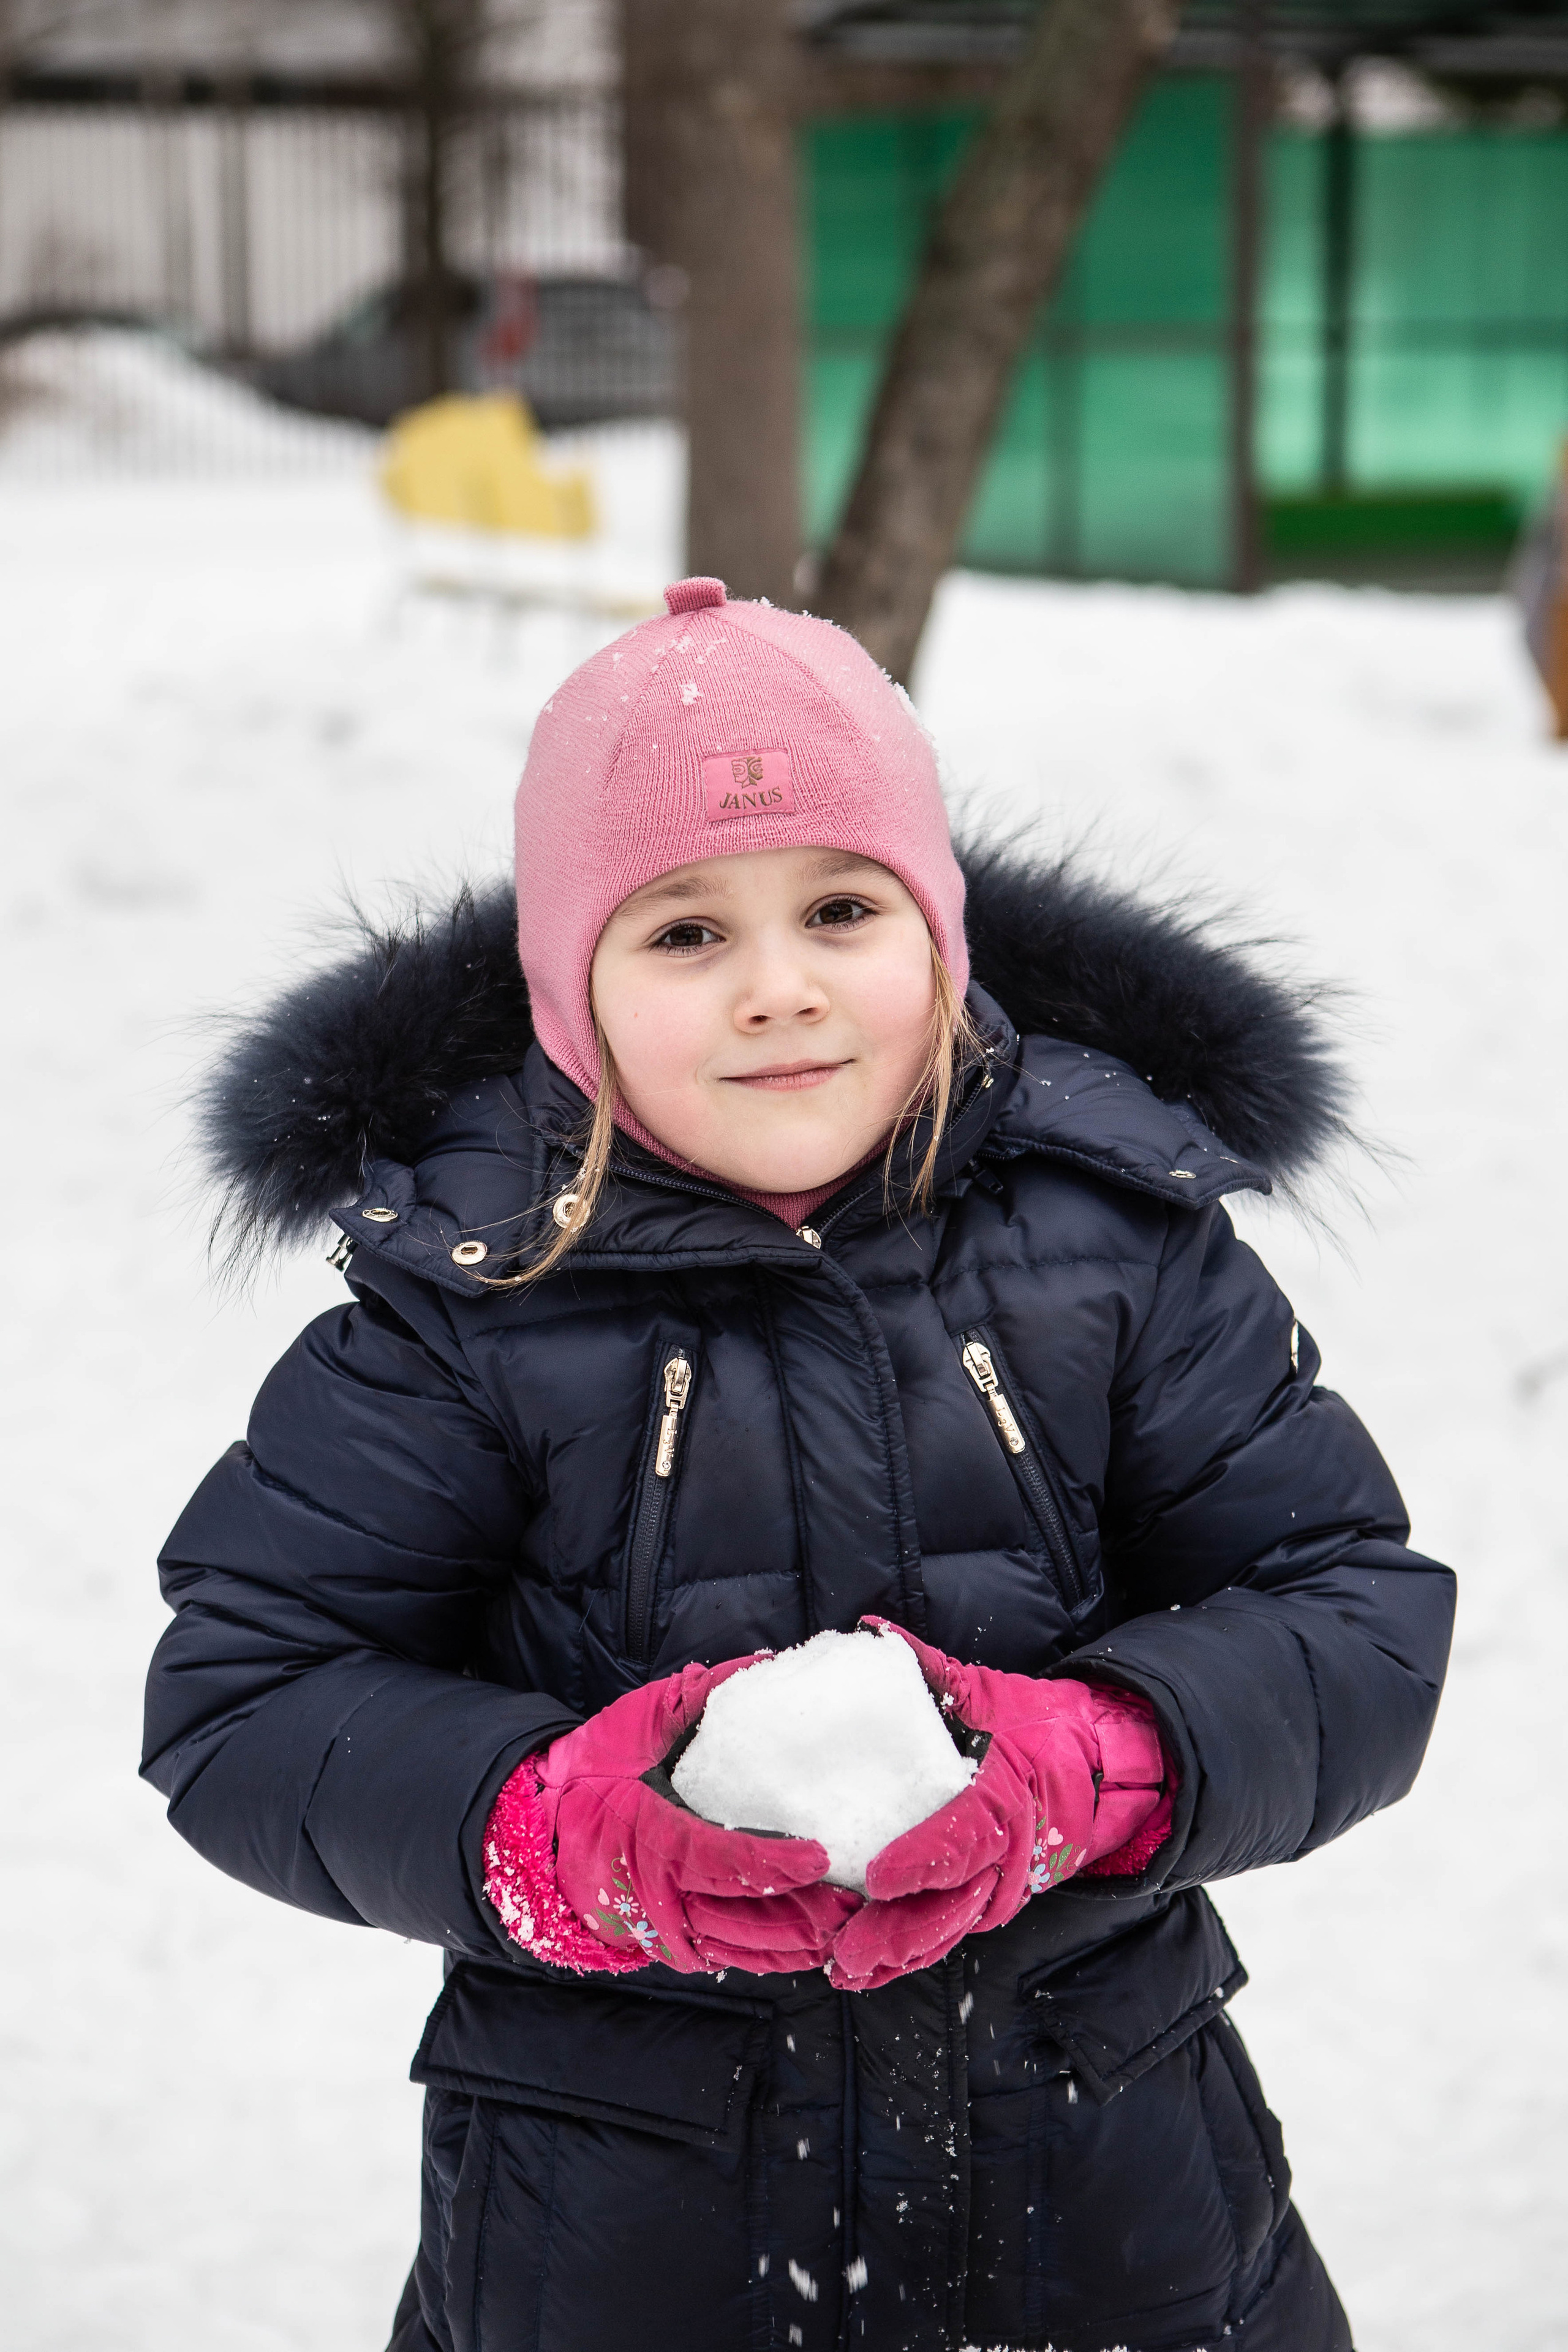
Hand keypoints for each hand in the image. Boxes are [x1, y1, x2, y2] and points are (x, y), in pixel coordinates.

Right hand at [485, 1656, 858, 1976]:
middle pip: (751, 1920)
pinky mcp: (671, 1946)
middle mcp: (664, 1896)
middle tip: (859, 1899)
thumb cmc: (596, 1769)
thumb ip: (700, 1697)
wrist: (542, 1830)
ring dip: (802, 1942)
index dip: (778, 1864)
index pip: (728, 1861)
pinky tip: (810, 1945)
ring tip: (850, 1923)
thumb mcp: (640, 1721)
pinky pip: (731, 1959)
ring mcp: (668, 1929)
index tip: (822, 1854)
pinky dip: (774, 1957)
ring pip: (748, 1949)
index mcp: (656, 1839)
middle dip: (811, 1914)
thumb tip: (766, 1663)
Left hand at [827, 1622, 1169, 1993]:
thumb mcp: (991, 1694)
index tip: (878, 1879)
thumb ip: (933, 1671)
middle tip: (847, 1953)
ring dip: (903, 1954)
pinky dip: (921, 1948)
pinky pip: (958, 1927)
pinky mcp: (1002, 1895)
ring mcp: (1009, 1881)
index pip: (964, 1836)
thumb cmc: (1040, 1725)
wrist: (1105, 1767)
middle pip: (953, 1903)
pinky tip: (879, 1964)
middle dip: (900, 1934)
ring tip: (850, 1970)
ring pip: (954, 1927)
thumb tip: (872, 1633)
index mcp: (1008, 1797)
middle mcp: (1011, 1851)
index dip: (923, 1861)